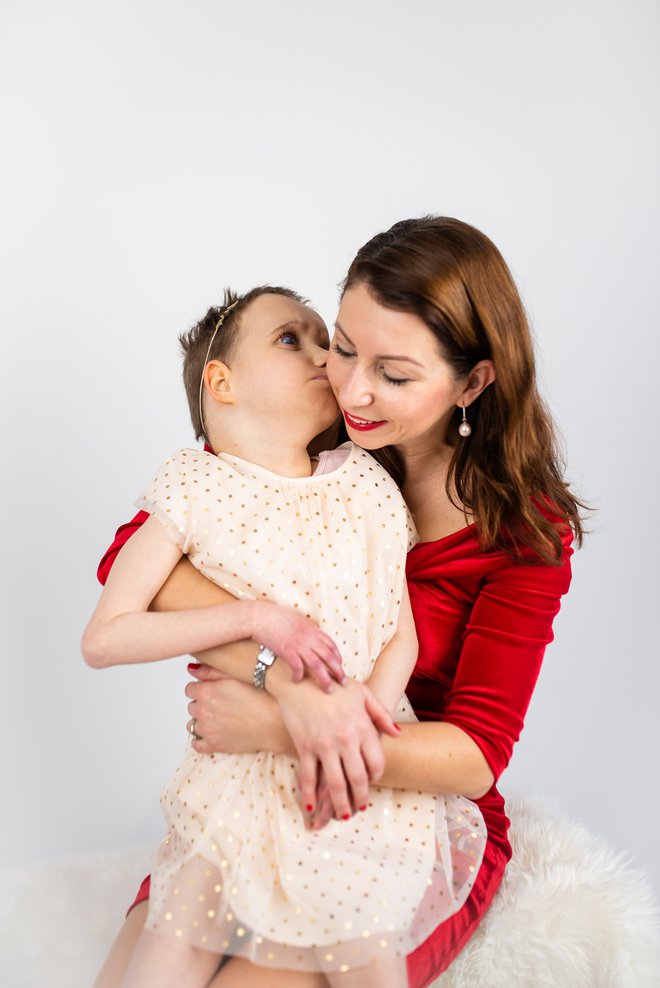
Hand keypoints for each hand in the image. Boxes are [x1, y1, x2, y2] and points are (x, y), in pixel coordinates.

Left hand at [185, 664, 289, 755]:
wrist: (275, 723)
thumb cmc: (261, 697)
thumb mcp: (236, 675)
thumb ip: (210, 671)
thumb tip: (192, 669)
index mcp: (206, 692)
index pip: (190, 689)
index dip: (201, 687)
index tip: (212, 689)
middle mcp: (203, 711)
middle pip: (192, 706)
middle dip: (202, 704)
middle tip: (220, 703)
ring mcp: (207, 730)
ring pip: (193, 724)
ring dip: (202, 721)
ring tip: (220, 718)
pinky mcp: (214, 745)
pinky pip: (196, 744)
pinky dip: (201, 739)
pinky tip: (214, 733)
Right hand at [251, 601, 345, 691]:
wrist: (262, 617)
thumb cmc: (277, 618)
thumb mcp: (298, 620)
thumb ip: (307, 629)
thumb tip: (313, 636)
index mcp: (312, 630)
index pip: (331, 645)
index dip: (338, 657)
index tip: (340, 666)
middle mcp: (309, 638)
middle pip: (329, 657)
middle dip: (338, 671)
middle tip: (343, 682)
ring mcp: (299, 645)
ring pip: (318, 665)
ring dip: (325, 679)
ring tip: (329, 689)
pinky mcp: (287, 651)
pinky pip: (297, 668)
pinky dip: (299, 676)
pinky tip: (297, 681)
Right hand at [271, 675, 399, 819]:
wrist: (301, 677)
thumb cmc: (334, 684)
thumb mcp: (363, 693)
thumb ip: (381, 715)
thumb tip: (397, 735)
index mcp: (363, 727)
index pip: (376, 763)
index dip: (376, 777)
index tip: (371, 782)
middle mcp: (346, 739)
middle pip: (357, 780)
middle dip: (360, 799)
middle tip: (359, 809)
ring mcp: (324, 745)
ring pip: (335, 784)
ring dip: (339, 805)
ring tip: (342, 816)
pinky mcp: (304, 747)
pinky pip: (308, 777)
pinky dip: (309, 795)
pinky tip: (311, 806)